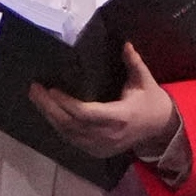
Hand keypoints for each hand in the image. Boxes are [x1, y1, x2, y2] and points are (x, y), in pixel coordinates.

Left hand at [27, 44, 181, 162]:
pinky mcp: (97, 151)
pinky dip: (59, 126)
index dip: (67, 103)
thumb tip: (125, 44)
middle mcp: (109, 134)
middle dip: (49, 107)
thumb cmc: (152, 102)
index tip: (52, 89)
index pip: (87, 113)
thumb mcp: (146, 81)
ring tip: (37, 98)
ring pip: (68, 134)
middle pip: (71, 124)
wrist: (161, 128)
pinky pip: (72, 140)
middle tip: (35, 90)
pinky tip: (50, 112)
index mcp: (121, 116)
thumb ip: (134, 63)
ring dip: (50, 116)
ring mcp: (102, 146)